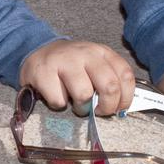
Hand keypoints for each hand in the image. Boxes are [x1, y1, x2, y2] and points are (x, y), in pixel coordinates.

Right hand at [19, 39, 135, 115]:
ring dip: (81, 108)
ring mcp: (64, 61)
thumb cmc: (71, 65)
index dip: (125, 98)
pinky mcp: (44, 72)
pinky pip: (59, 100)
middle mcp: (85, 53)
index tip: (118, 108)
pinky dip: (59, 104)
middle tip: (98, 112)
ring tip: (75, 104)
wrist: (38, 51)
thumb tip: (119, 108)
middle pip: (109, 86)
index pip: (125, 75)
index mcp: (102, 52)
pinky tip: (56, 96)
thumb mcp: (93, 65)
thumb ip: (109, 80)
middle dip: (106, 107)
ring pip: (84, 95)